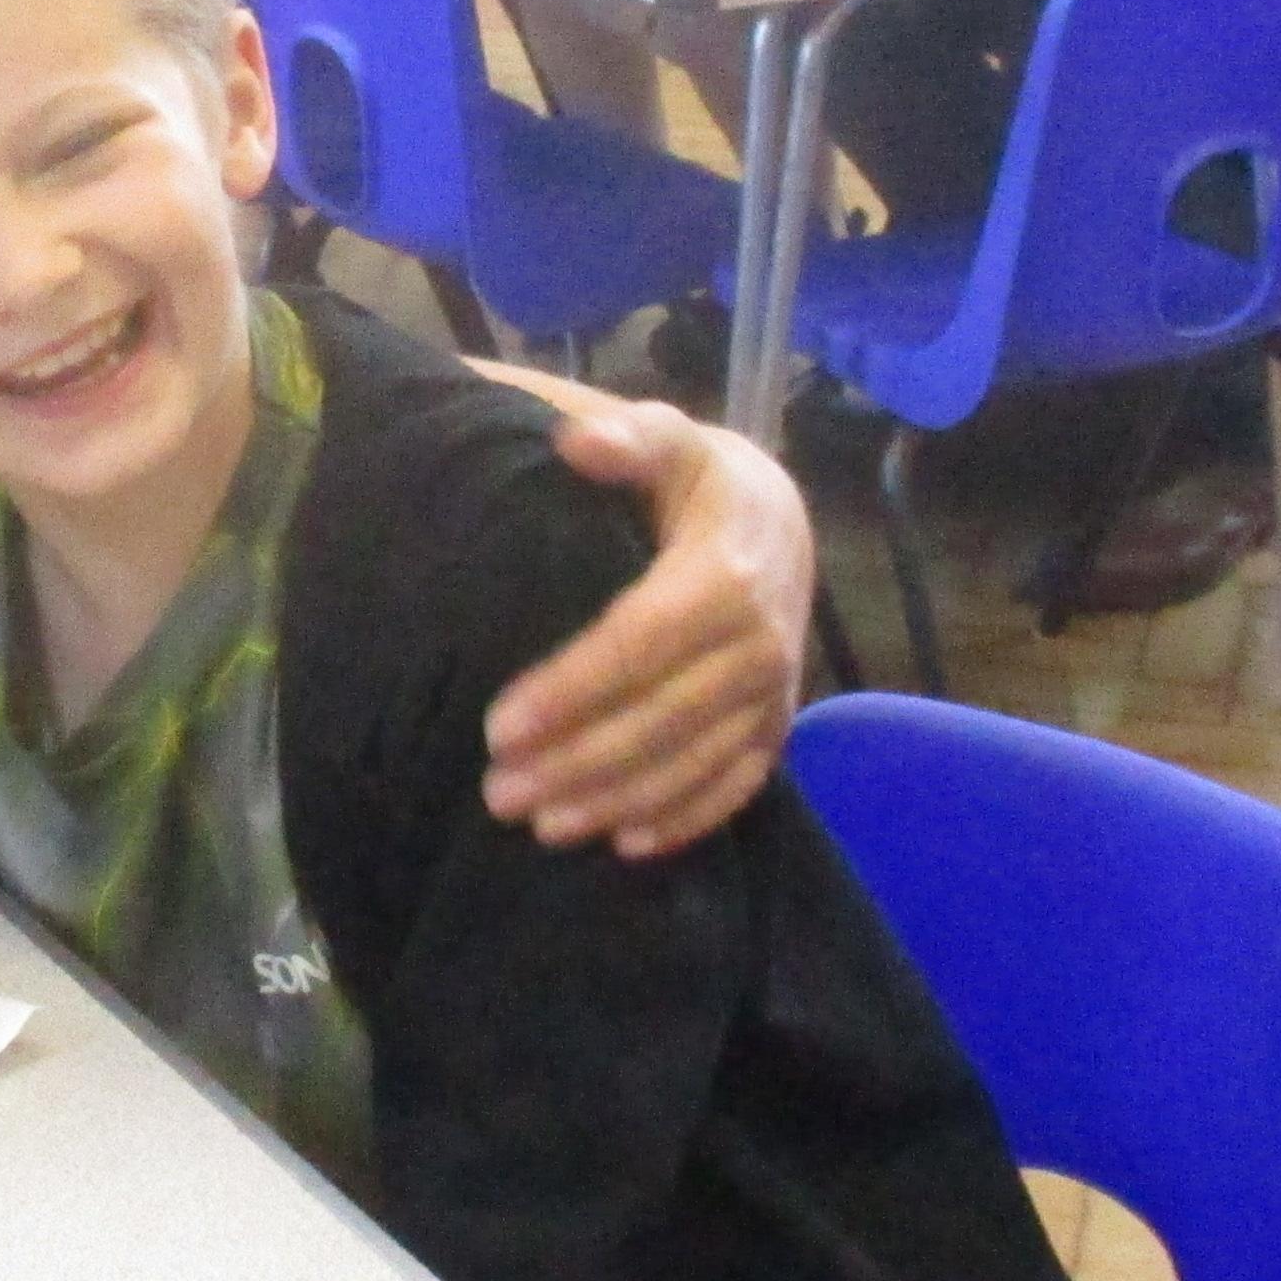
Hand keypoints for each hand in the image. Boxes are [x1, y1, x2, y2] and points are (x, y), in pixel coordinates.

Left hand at [474, 381, 813, 856]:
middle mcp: (759, 641)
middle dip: (578, 763)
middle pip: (662, 718)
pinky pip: (738, 782)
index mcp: (724, 574)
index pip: (639, 644)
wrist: (782, 519)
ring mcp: (774, 690)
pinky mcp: (778, 724)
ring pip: (694, 760)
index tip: (498, 728)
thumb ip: (627, 437)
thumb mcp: (669, 439)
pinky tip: (628, 843)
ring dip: (619, 800)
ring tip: (543, 826)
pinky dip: (686, 818)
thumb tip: (576, 439)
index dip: (570, 690)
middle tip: (498, 794)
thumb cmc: (699, 482)